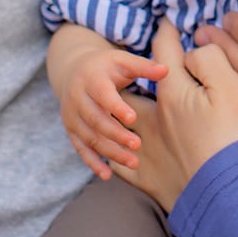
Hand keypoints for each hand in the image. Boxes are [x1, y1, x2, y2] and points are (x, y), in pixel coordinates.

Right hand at [54, 34, 168, 179]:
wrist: (74, 71)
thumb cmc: (107, 67)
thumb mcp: (122, 61)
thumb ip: (144, 66)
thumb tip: (166, 70)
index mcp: (91, 79)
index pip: (102, 95)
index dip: (116, 107)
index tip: (133, 118)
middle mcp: (77, 99)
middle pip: (96, 120)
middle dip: (116, 134)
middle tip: (138, 144)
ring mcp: (72, 116)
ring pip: (90, 138)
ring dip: (110, 151)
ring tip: (133, 162)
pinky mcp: (71, 130)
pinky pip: (81, 149)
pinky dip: (93, 163)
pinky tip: (108, 175)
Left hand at [114, 20, 237, 211]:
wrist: (232, 202)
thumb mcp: (234, 89)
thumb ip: (211, 59)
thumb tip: (194, 47)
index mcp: (174, 94)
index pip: (167, 53)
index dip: (168, 32)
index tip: (168, 21)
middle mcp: (152, 120)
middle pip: (133, 87)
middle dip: (130, 73)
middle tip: (135, 68)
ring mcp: (145, 152)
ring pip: (120, 125)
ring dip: (121, 112)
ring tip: (125, 106)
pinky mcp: (147, 181)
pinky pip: (118, 163)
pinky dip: (115, 154)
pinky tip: (119, 153)